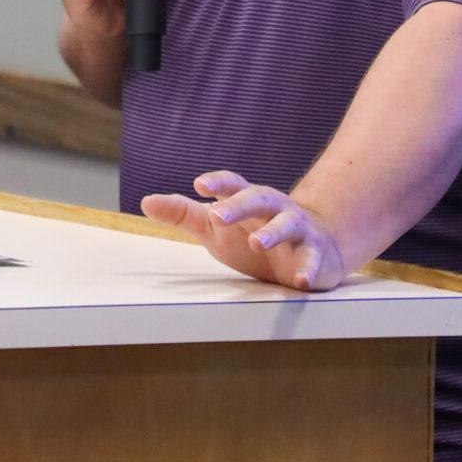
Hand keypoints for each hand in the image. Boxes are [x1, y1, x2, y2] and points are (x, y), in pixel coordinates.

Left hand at [141, 170, 352, 291]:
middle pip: (259, 200)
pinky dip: (308, 269)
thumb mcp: (216, 227)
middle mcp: (275, 209)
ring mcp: (298, 231)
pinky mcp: (315, 256)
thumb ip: (184, 214)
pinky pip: (313, 261)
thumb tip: (146, 201)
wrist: (315, 247)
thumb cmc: (254, 235)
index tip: (199, 185)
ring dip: (273, 232)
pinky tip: (300, 279)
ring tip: (256, 241)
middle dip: (239, 205)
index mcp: (250, 201)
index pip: (234, 185)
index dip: (219, 182)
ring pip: (288, 226)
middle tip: (217, 214)